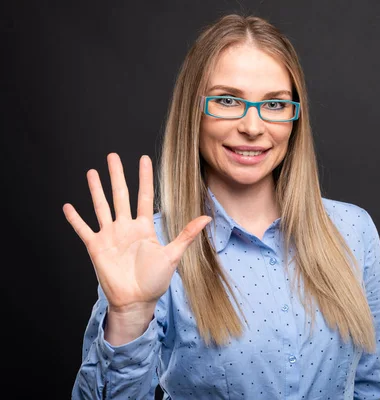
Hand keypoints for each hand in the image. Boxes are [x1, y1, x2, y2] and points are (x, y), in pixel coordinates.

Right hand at [63, 153, 211, 313]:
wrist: (136, 301)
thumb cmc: (155, 281)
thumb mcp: (173, 255)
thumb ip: (187, 235)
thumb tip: (206, 218)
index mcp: (144, 227)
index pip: (144, 196)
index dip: (144, 177)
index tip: (143, 159)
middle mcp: (126, 227)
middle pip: (120, 195)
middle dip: (117, 175)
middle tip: (112, 155)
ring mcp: (110, 236)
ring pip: (101, 206)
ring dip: (96, 189)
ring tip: (92, 172)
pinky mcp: (96, 247)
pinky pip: (83, 229)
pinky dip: (75, 219)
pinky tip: (68, 206)